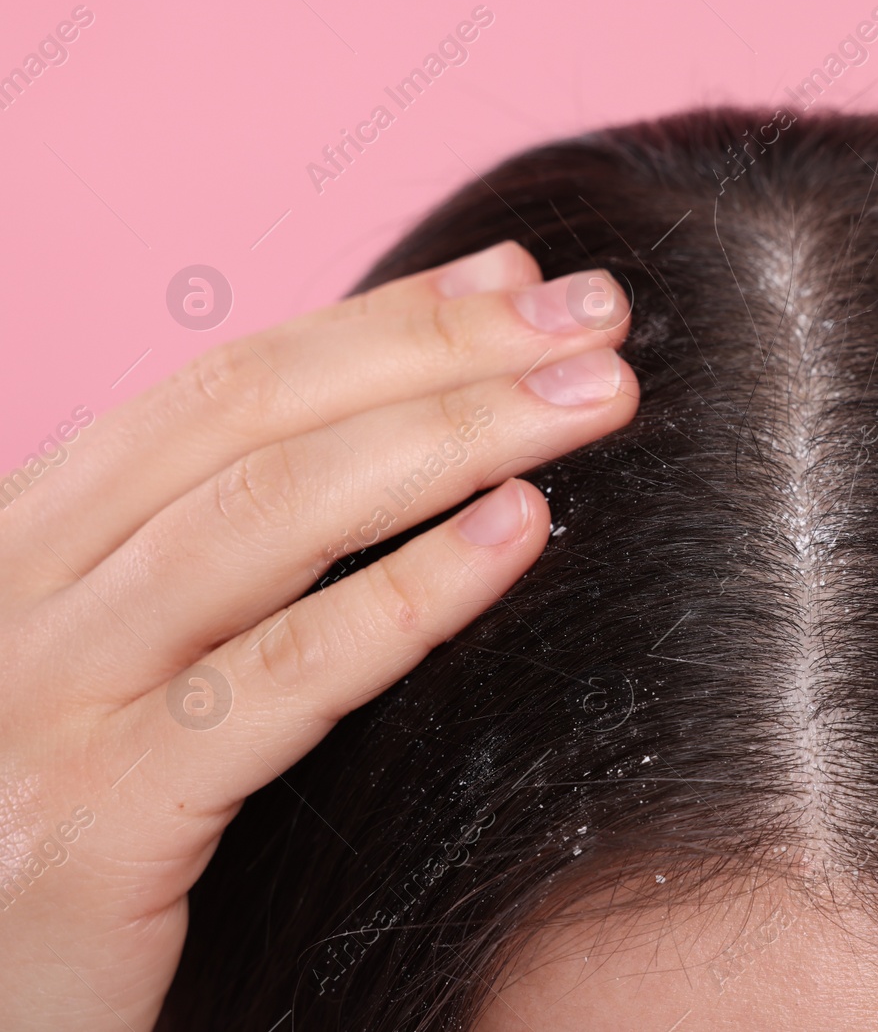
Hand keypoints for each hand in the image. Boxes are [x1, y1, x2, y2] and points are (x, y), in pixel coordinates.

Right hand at [0, 241, 637, 1030]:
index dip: (391, 318)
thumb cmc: (82, 822)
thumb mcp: (140, 656)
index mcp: (38, 533)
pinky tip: (519, 534)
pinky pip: (276, 678)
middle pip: (256, 419)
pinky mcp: (88, 818)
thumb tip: (431, 414)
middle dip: (443, 353)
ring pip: (267, 518)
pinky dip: (408, 594)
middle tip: (598, 317)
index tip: (529, 279)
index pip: (233, 382)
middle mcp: (19, 589)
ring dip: (455, 438)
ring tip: (596, 401)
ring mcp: (42, 696)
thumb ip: (243, 548)